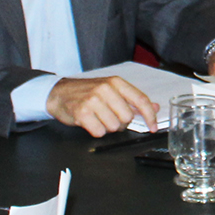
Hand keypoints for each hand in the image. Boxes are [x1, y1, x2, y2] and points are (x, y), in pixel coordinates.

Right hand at [44, 73, 159, 135]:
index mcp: (116, 82)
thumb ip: (133, 100)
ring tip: (97, 117)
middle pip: (127, 117)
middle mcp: (105, 89)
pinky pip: (99, 132)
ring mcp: (93, 100)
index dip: (150, 116)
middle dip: (120, 122)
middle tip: (109, 116)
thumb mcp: (111, 90)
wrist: (59, 93)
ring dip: (107, 127)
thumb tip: (155, 108)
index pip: (140, 100)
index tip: (153, 127)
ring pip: (114, 127)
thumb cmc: (86, 93)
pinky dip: (95, 131)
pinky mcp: (82, 113)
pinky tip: (89, 122)